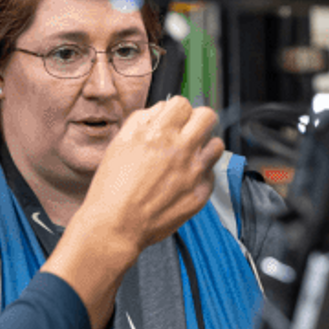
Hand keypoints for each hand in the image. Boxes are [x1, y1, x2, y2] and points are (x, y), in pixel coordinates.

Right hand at [45, 96, 221, 328]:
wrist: (116, 226)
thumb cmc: (112, 188)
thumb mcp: (119, 143)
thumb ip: (142, 120)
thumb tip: (161, 110)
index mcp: (159, 133)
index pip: (183, 103)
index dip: (177, 110)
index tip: (174, 119)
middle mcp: (181, 149)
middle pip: (208, 116)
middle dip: (197, 121)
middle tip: (188, 132)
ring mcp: (194, 172)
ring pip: (216, 145)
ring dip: (204, 147)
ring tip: (188, 158)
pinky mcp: (201, 193)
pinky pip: (211, 174)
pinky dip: (200, 174)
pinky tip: (183, 181)